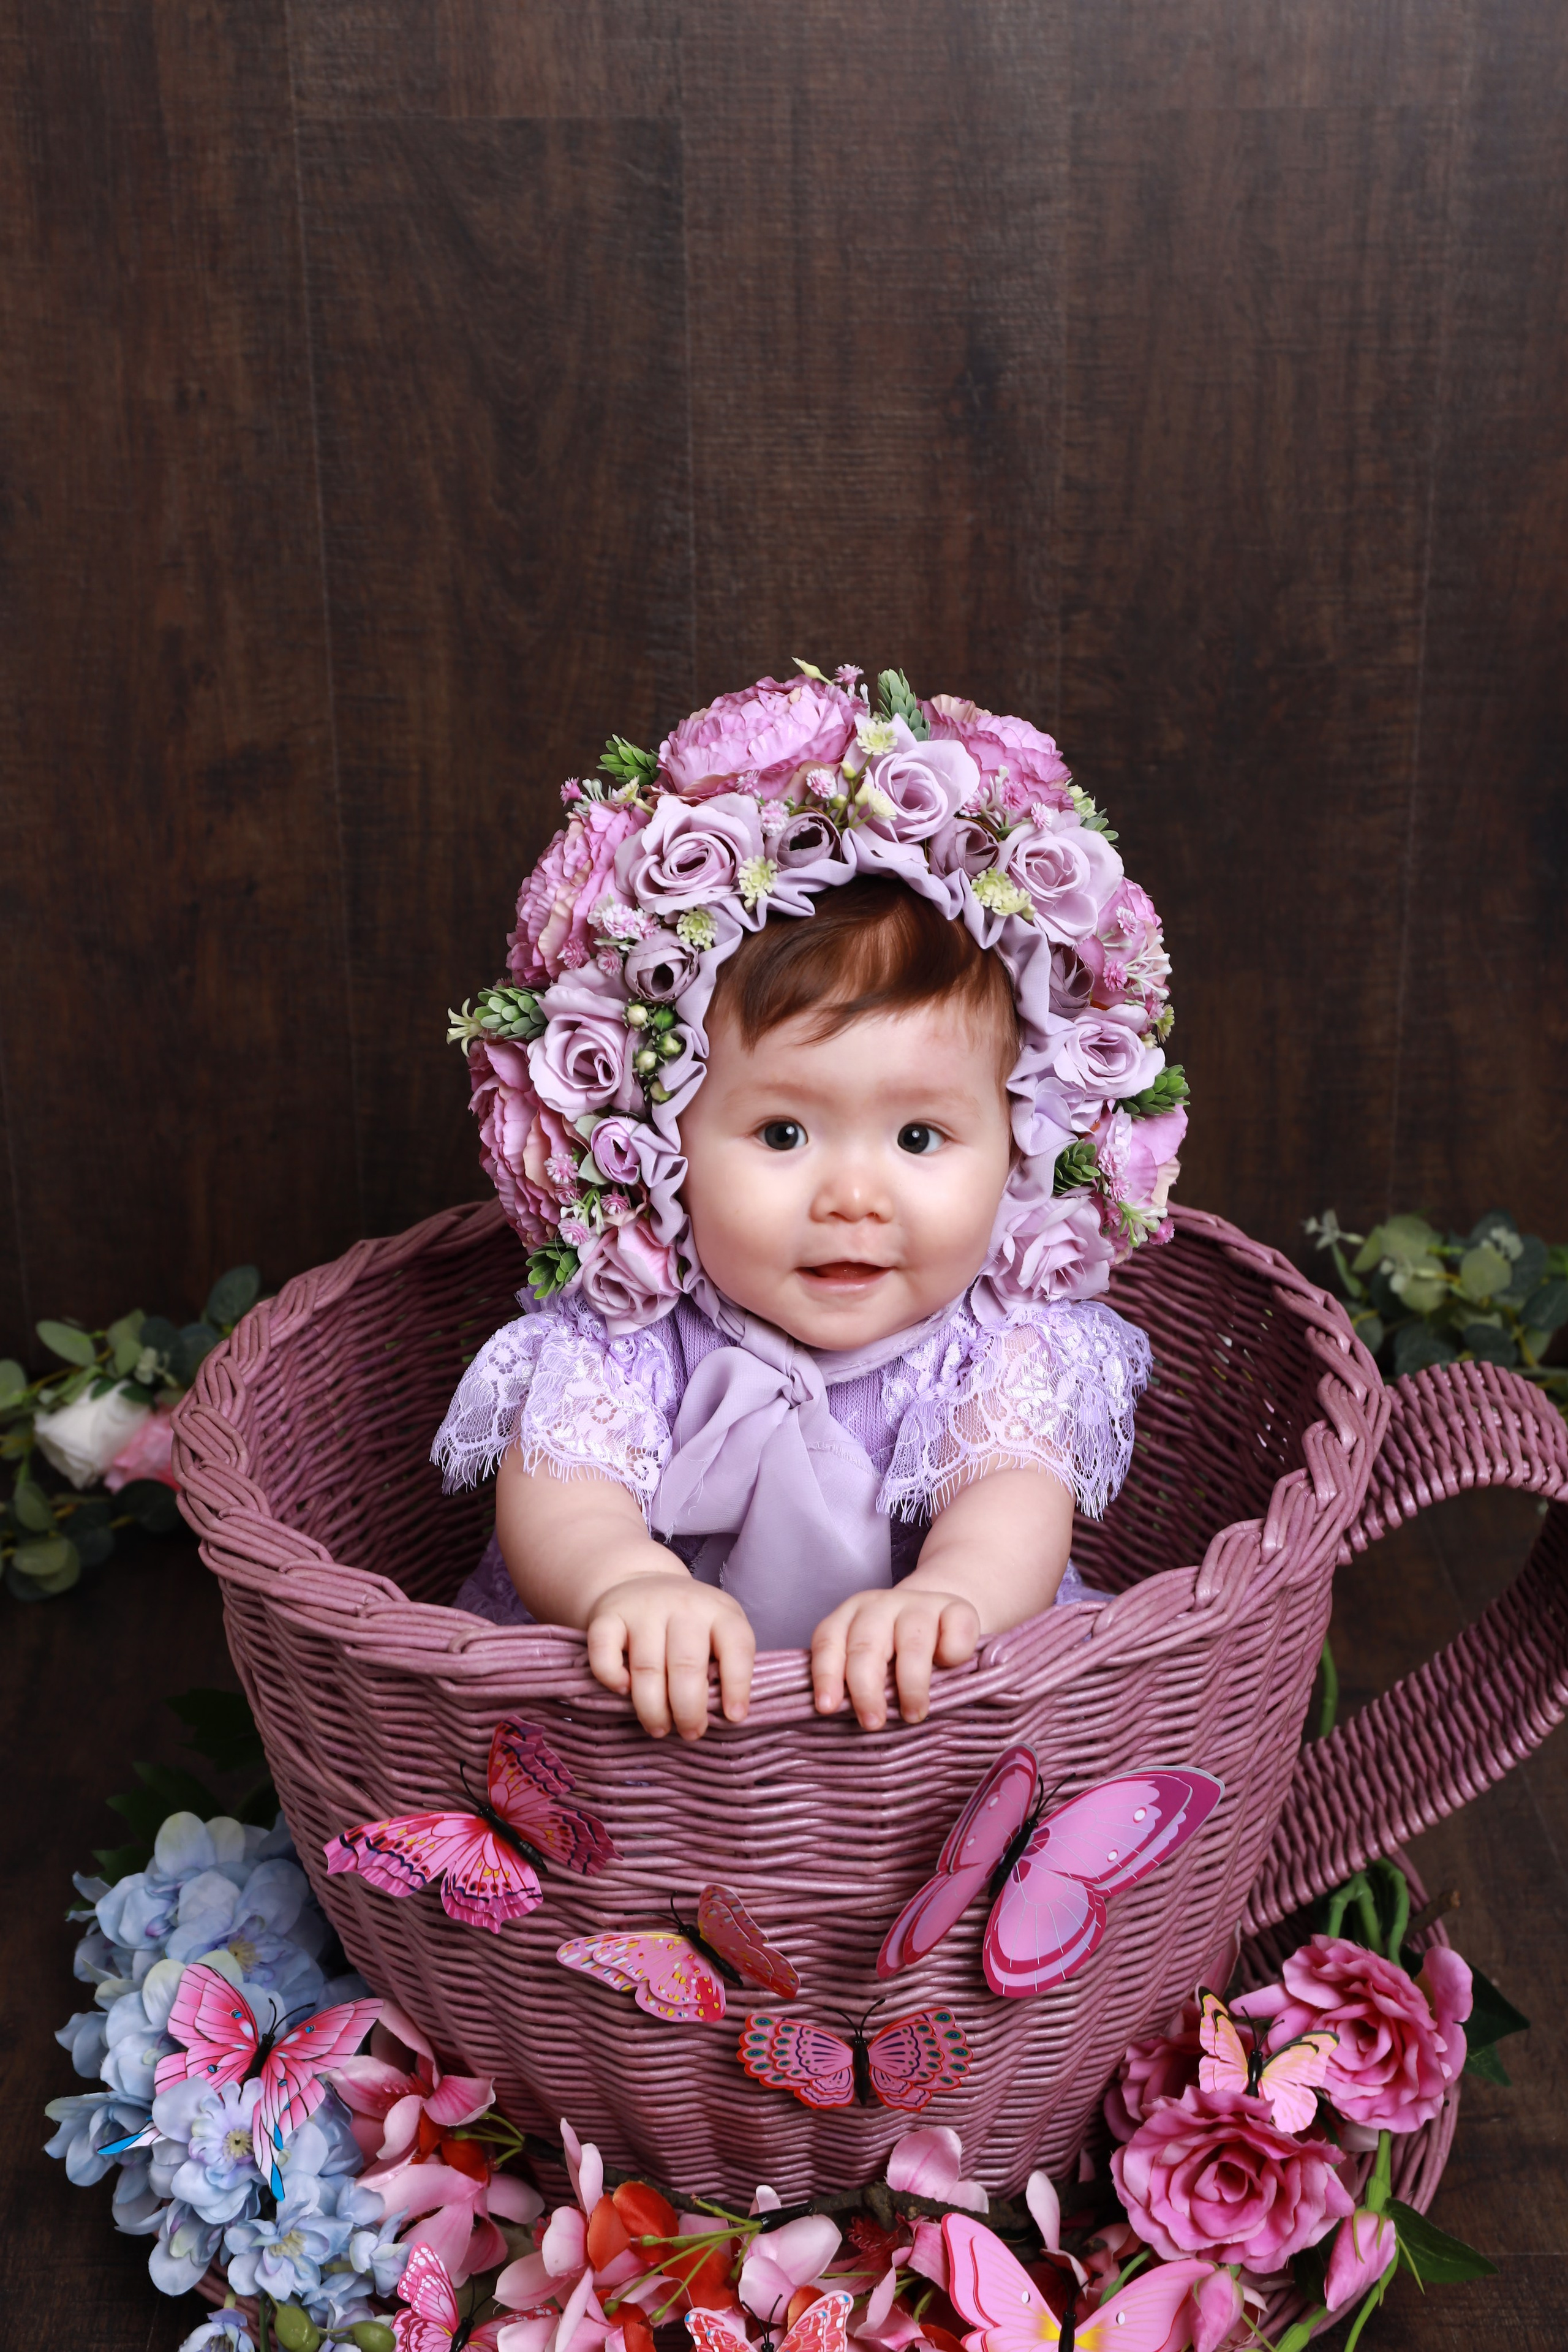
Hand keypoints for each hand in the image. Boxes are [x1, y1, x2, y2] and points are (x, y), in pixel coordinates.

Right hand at [585, 1572, 755, 1740]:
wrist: (642, 1580)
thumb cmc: (689, 1623)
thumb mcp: (718, 1631)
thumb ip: (723, 1664)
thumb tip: (722, 1716)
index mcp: (720, 1612)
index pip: (736, 1647)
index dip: (738, 1685)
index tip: (733, 1717)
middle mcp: (683, 1606)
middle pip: (687, 1664)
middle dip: (689, 1709)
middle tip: (690, 1733)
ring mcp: (643, 1609)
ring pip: (647, 1667)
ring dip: (652, 1708)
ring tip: (659, 1729)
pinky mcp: (607, 1616)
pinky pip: (604, 1653)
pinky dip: (611, 1677)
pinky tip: (622, 1691)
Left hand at [810, 1585, 981, 1728]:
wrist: (944, 1616)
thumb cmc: (899, 1651)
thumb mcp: (872, 1662)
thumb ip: (856, 1682)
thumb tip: (844, 1720)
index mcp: (850, 1616)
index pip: (829, 1641)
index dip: (826, 1674)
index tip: (827, 1707)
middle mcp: (880, 1605)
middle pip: (866, 1646)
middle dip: (866, 1689)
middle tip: (872, 1723)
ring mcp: (920, 1604)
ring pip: (912, 1643)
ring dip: (911, 1684)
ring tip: (912, 1714)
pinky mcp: (958, 1608)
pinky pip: (954, 1633)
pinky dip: (953, 1655)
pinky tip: (950, 1669)